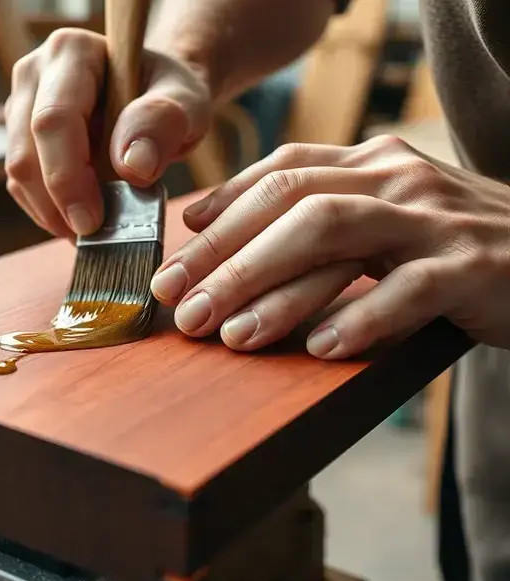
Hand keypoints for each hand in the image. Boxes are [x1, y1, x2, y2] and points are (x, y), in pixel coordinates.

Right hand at [4, 28, 212, 236]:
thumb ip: (164, 122)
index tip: (92, 220)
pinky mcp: (19, 139)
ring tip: (93, 228)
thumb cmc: (170, 98)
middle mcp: (35, 74)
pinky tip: (80, 217)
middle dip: (56, 204)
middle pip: (26, 153)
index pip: (54, 120)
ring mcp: (20, 107)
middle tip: (93, 234)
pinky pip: (21, 186)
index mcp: (72, 52)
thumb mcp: (187, 103)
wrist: (157, 100)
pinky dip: (48, 212)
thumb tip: (132, 164)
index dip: (67, 177)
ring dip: (51, 212)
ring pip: (18, 174)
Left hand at [150, 135, 509, 357]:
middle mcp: (395, 178)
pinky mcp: (472, 266)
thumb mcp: (381, 217)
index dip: (224, 201)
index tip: (179, 238)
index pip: (282, 169)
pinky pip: (406, 289)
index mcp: (370, 162)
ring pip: (333, 235)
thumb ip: (316, 218)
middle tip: (179, 302)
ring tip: (229, 333)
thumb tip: (224, 234)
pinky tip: (321, 348)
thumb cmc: (447, 245)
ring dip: (271, 286)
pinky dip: (360, 317)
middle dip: (226, 255)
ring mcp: (433, 219)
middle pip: (290, 203)